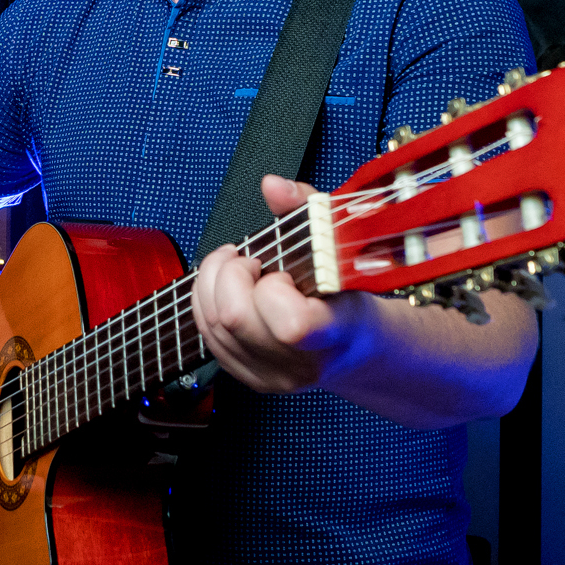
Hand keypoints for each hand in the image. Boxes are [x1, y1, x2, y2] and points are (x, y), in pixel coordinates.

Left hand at [191, 174, 375, 393]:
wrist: (357, 346)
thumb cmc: (352, 290)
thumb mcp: (341, 243)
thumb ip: (307, 208)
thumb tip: (272, 186)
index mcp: (335, 331)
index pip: (291, 325)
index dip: (273, 288)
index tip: (282, 270)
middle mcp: (302, 363)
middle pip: (235, 319)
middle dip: (230, 275)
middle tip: (249, 260)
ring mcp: (273, 376)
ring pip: (213, 327)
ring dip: (213, 285)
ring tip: (237, 267)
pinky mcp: (251, 379)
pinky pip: (208, 338)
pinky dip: (207, 303)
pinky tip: (227, 287)